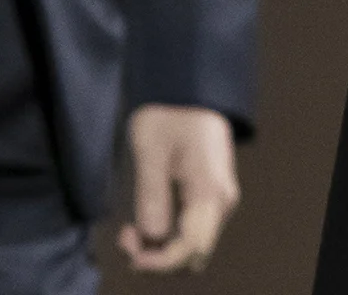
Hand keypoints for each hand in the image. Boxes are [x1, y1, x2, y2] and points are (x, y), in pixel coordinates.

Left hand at [119, 103, 239, 273]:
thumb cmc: (170, 112)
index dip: (159, 261)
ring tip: (131, 230)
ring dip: (162, 248)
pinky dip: (169, 234)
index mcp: (210, 192)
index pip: (189, 249)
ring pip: (192, 244)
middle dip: (160, 257)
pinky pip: (192, 229)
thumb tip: (150, 237)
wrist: (191, 86)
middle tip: (127, 237)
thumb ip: (151, 195)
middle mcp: (220, 202)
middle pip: (193, 254)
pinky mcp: (209, 195)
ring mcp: (217, 199)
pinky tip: (146, 221)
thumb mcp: (151, 150)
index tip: (131, 253)